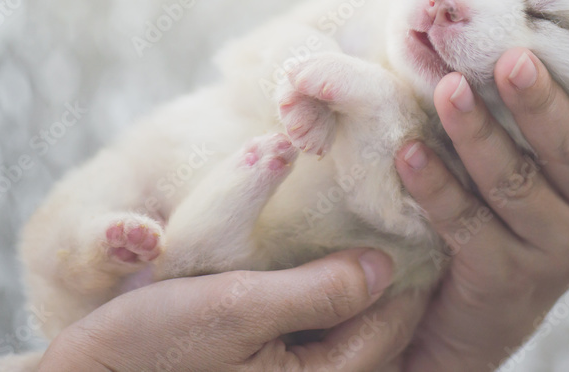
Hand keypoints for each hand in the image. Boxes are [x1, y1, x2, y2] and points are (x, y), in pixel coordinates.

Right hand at [38, 249, 427, 370]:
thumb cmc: (156, 347)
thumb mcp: (238, 307)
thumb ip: (319, 293)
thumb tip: (385, 265)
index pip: (395, 321)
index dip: (410, 266)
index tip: (413, 212)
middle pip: (382, 330)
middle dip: (388, 276)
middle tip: (391, 214)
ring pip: (354, 332)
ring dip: (358, 286)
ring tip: (360, 231)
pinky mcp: (271, 371)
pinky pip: (321, 337)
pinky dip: (328, 298)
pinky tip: (320, 261)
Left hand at [393, 29, 568, 371]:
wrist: (478, 313)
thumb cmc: (504, 214)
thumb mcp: (536, 167)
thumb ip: (536, 118)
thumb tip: (504, 35)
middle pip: (568, 148)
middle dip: (536, 101)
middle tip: (509, 58)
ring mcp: (559, 251)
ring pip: (515, 183)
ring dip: (477, 134)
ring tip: (447, 91)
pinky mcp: (510, 280)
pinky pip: (468, 224)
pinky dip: (437, 186)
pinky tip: (410, 154)